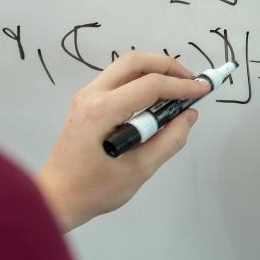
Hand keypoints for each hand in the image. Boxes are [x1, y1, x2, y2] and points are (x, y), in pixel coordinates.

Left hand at [34, 51, 209, 231]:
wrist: (55, 198)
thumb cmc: (94, 190)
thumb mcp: (139, 170)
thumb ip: (169, 141)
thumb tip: (189, 115)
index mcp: (103, 110)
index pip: (150, 85)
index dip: (181, 86)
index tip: (204, 91)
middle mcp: (91, 95)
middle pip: (134, 61)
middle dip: (167, 66)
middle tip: (191, 82)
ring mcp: (85, 96)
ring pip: (124, 67)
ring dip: (153, 71)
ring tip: (177, 89)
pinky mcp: (85, 103)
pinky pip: (117, 80)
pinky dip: (140, 81)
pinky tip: (155, 99)